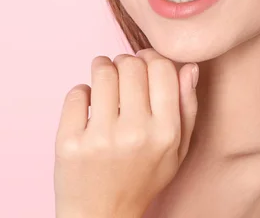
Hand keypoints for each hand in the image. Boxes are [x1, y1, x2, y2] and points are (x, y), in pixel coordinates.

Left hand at [53, 48, 198, 217]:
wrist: (102, 215)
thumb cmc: (140, 179)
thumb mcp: (175, 151)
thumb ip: (187, 109)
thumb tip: (189, 68)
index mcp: (165, 133)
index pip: (162, 68)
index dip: (150, 58)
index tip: (142, 63)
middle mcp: (135, 134)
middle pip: (130, 64)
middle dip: (124, 62)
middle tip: (119, 73)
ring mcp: (100, 138)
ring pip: (101, 71)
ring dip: (101, 68)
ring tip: (102, 80)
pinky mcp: (70, 142)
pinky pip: (76, 93)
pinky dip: (81, 93)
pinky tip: (86, 107)